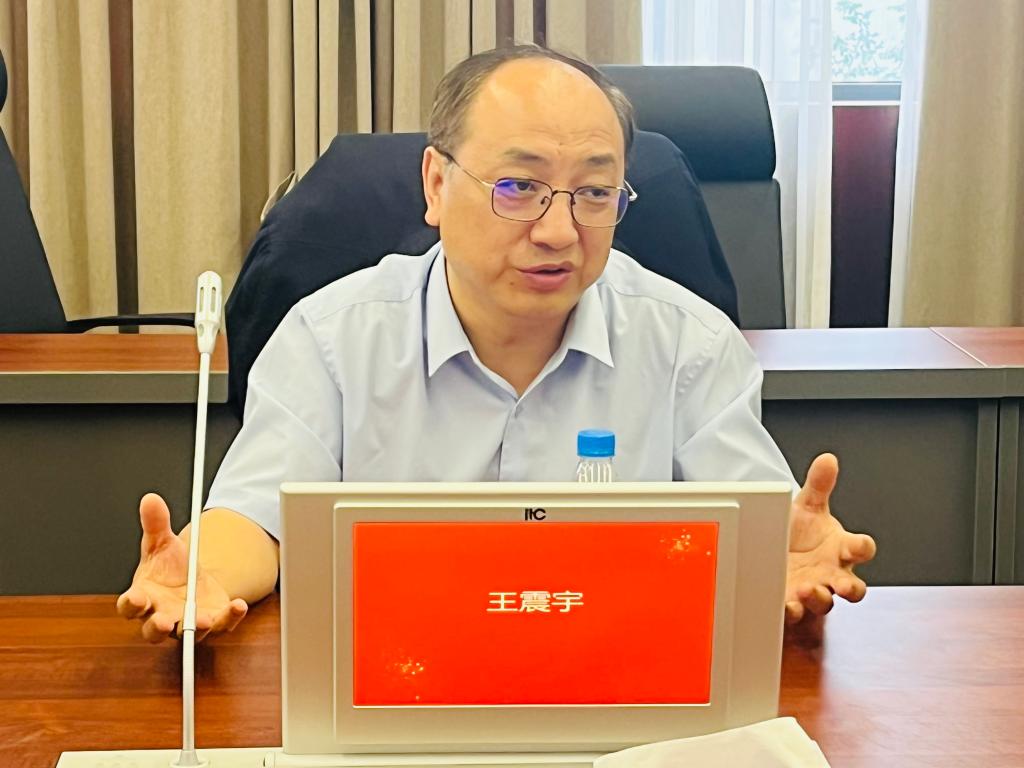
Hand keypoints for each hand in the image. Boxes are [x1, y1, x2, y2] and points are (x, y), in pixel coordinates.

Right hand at [116, 493, 247, 642]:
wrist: (194, 577)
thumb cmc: (169, 565)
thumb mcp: (162, 542)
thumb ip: (155, 524)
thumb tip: (150, 500)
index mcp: (142, 597)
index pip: (130, 606)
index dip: (131, 604)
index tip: (137, 598)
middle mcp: (161, 615)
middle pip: (153, 630)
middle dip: (157, 628)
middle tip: (163, 622)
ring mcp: (187, 622)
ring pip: (187, 634)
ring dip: (194, 628)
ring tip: (202, 619)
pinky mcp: (212, 622)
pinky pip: (221, 625)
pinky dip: (229, 618)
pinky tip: (238, 605)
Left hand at [785, 453, 875, 624]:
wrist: (775, 547)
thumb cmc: (801, 530)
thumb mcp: (808, 505)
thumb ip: (819, 484)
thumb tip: (827, 459)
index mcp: (841, 547)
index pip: (861, 549)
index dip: (863, 547)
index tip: (860, 545)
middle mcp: (832, 572)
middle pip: (853, 586)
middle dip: (851, 588)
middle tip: (844, 586)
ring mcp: (815, 589)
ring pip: (826, 601)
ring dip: (819, 597)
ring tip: (808, 589)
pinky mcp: (794, 602)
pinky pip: (797, 612)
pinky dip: (792, 610)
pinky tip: (785, 605)